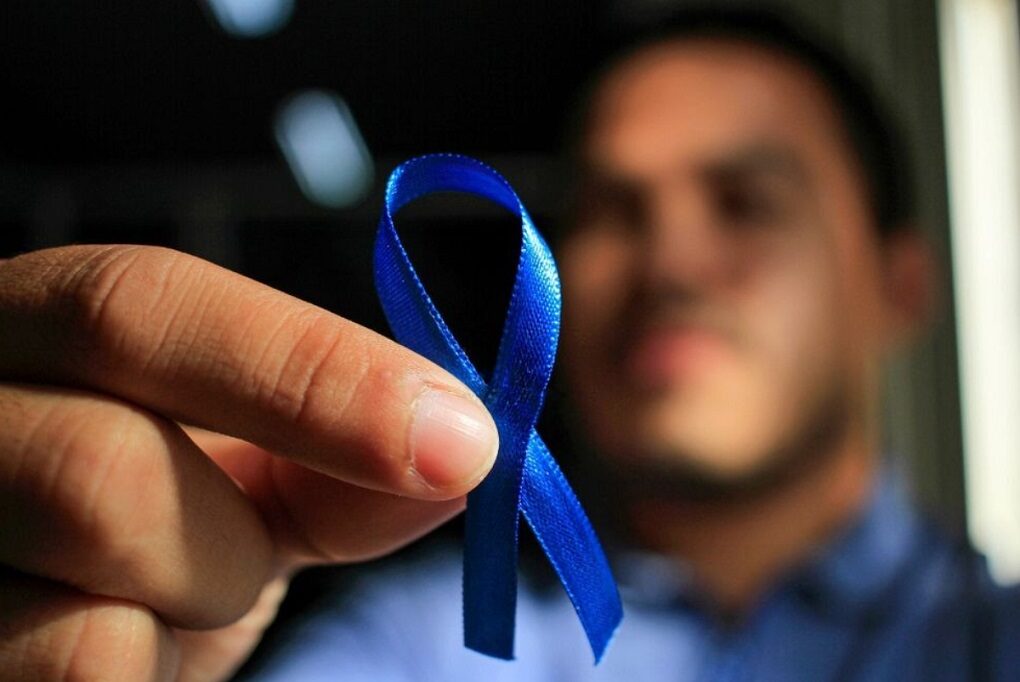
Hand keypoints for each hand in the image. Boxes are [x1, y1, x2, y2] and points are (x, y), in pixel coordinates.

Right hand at [0, 245, 497, 680]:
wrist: (44, 624)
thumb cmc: (148, 533)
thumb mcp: (235, 479)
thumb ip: (328, 460)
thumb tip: (458, 447)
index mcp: (29, 332)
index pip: (136, 306)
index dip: (310, 370)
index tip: (458, 440)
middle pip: (101, 464)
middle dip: (231, 536)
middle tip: (262, 559)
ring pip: (83, 601)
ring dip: (187, 604)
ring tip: (161, 601)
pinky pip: (69, 674)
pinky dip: (138, 667)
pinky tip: (125, 645)